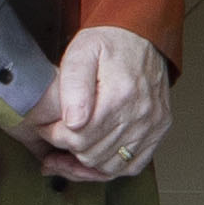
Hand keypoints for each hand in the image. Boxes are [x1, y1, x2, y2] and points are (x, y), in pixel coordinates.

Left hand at [32, 24, 170, 184]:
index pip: (78, 136)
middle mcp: (141, 115)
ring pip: (111, 167)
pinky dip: (111, 168)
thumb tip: (72, 123)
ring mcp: (153, 125)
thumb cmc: (109, 43)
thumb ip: (73, 86)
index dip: (53, 136)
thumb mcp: (82, 53)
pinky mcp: (159, 130)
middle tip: (51, 145)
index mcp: (119, 96)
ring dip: (85, 166)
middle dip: (66, 152)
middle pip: (93, 154)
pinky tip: (93, 162)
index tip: (44, 128)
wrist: (141, 36)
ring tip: (66, 158)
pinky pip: (133, 165)